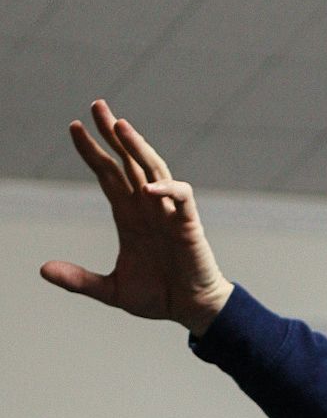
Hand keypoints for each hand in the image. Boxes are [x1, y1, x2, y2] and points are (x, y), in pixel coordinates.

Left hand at [40, 100, 232, 335]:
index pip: (108, 173)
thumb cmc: (158, 297)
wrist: (192, 311)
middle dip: (113, 134)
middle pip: (129, 160)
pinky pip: (180, 196)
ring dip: (138, 146)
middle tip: (97, 106)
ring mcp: (169, 212)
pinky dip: (167, 188)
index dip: (92, 151)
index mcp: (129, 215)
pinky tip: (148, 187)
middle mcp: (148, 206)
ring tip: (120, 126)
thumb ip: (79, 280)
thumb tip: (43, 270)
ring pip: (153, 168)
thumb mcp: (112, 290)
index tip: (74, 128)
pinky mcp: (189, 224)